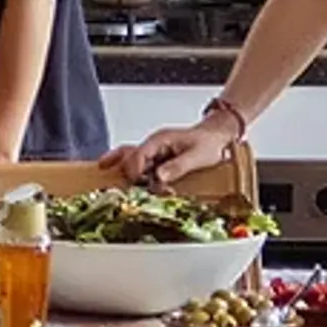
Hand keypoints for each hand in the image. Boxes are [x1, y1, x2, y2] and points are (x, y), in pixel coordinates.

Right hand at [118, 118, 238, 185]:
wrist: (218, 138)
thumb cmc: (209, 144)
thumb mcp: (196, 157)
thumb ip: (177, 167)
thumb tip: (158, 177)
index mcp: (160, 140)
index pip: (138, 155)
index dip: (134, 171)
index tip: (135, 184)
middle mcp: (153, 145)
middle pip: (129, 157)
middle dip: (127, 173)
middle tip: (123, 188)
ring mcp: (154, 153)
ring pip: (131, 160)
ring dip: (125, 171)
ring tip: (108, 174)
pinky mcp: (157, 161)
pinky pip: (140, 166)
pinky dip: (132, 173)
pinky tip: (125, 180)